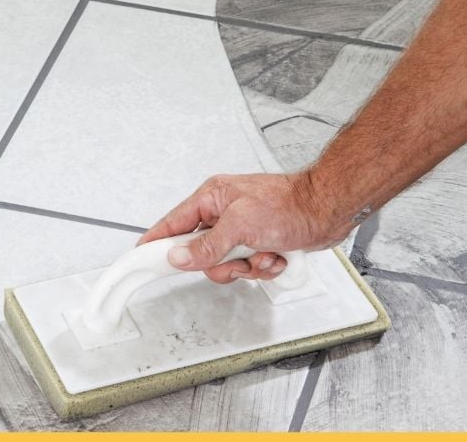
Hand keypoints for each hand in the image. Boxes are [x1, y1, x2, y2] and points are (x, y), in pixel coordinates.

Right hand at [137, 172, 348, 283]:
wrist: (328, 210)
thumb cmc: (289, 205)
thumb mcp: (240, 226)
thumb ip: (206, 245)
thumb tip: (178, 258)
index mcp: (211, 199)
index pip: (172, 224)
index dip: (155, 243)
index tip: (138, 259)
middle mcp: (223, 214)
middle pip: (199, 254)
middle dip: (222, 263)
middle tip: (237, 259)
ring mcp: (241, 230)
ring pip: (225, 265)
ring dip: (247, 267)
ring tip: (265, 254)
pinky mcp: (258, 243)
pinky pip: (247, 267)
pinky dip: (263, 267)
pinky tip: (277, 255)